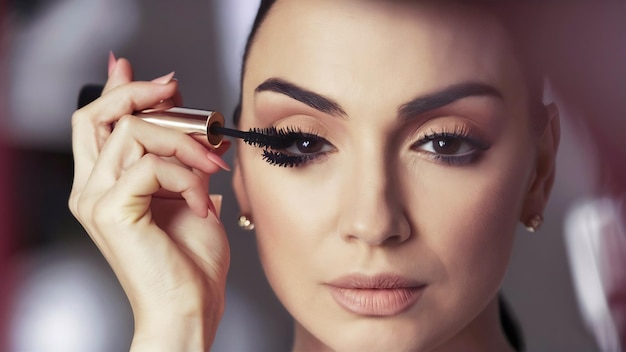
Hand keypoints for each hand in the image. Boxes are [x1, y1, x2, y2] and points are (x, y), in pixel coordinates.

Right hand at [68, 55, 230, 350]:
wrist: (189, 307)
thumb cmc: (191, 261)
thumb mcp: (190, 193)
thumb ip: (180, 156)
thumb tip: (188, 118)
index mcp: (106, 185)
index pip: (97, 123)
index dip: (120, 90)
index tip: (157, 78)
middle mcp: (91, 189)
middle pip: (97, 115)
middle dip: (141, 93)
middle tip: (176, 91)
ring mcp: (95, 198)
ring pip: (134, 131)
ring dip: (185, 142)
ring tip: (212, 167)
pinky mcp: (111, 208)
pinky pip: (151, 164)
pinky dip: (187, 177)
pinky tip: (200, 203)